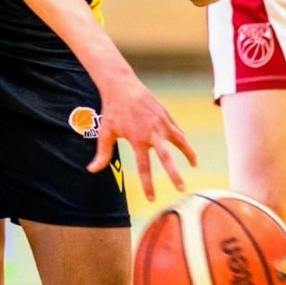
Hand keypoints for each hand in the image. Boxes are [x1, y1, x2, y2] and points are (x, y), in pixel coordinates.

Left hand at [90, 68, 197, 201]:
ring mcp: (161, 123)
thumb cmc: (112, 111)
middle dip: (174, 174)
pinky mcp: (165, 115)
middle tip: (181, 189)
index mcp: (137, 139)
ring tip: (194, 165)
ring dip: (189, 153)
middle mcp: (152, 132)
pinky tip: (186, 148)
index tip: (151, 199)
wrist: (122, 86)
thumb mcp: (105, 133)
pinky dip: (182, 140)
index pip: (144, 167)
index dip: (147, 184)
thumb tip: (91, 170)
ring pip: (180, 141)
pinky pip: (177, 130)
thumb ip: (102, 154)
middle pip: (166, 157)